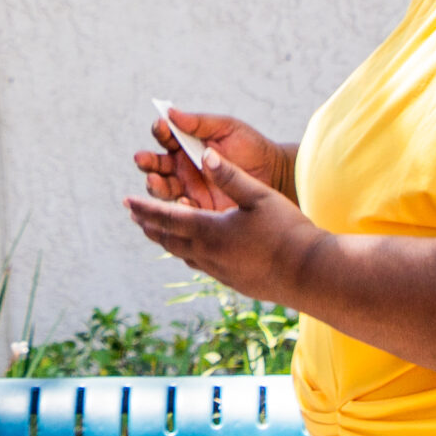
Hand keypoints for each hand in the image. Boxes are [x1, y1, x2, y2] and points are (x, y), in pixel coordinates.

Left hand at [125, 150, 322, 301]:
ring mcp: (219, 271)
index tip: (126, 202)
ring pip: (182, 254)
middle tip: (134, 216)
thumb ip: (229, 175)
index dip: (145, 209)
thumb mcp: (259, 196)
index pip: (167, 217)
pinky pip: (199, 265)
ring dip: (166, 241)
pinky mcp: (232, 282)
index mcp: (210, 231)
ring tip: (157, 232)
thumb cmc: (288, 231)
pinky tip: (193, 251)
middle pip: (167, 239)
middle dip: (149, 225)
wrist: (310, 274)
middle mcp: (208, 254)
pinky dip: (186, 253)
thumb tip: (205, 154)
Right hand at [133, 108, 294, 210]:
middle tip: (143, 159)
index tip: (161, 126)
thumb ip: (200, 123)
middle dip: (147, 162)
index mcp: (186, 146)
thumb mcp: (227, 128)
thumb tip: (170, 112)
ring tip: (154, 181)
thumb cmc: (251, 147)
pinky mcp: (200, 210)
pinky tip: (183, 202)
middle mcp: (182, 169)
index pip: (166, 138)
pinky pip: (183, 212)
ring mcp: (189, 190)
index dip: (160, 132)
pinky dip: (180, 208)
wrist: (276, 174)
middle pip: (156, 166)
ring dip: (154, 185)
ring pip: (162, 189)